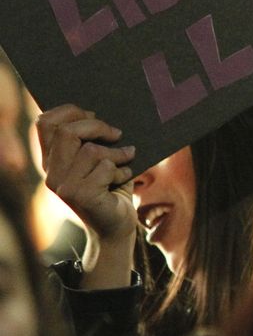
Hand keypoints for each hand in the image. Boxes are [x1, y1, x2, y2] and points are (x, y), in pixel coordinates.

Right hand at [37, 104, 137, 288]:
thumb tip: (99, 111)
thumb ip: (90, 139)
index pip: (44, 123)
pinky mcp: (80, 196)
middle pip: (67, 131)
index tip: (93, 115)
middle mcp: (51, 172)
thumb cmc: (111, 187)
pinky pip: (105, 167)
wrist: (116, 225)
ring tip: (125, 160)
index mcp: (51, 160)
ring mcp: (63, 186)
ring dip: (117, 153)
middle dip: (98, 126)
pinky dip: (122, 170)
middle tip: (117, 134)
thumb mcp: (98, 159)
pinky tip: (123, 179)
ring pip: (91, 150)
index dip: (70, 111)